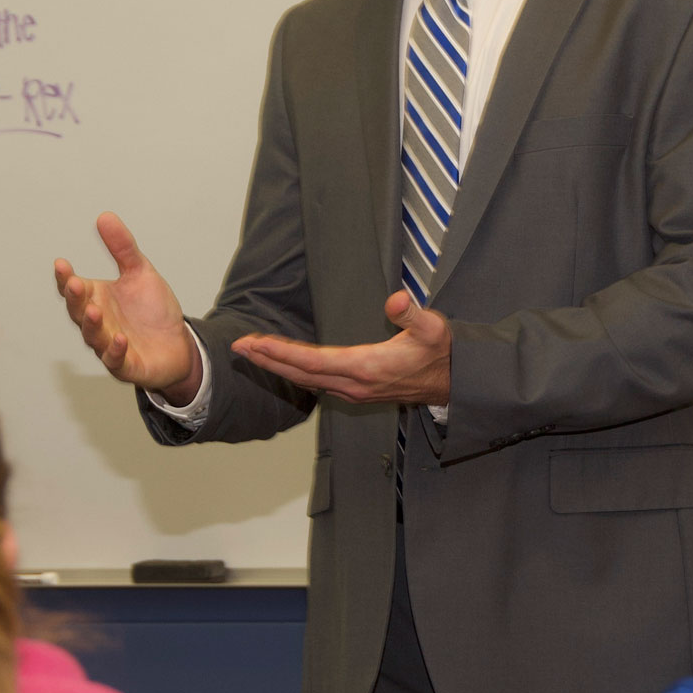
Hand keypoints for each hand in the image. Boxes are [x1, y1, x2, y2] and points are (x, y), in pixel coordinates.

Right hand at [53, 212, 200, 403]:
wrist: (178, 344)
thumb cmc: (153, 311)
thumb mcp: (140, 273)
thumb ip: (123, 248)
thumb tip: (104, 216)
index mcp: (97, 299)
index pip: (75, 289)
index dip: (65, 278)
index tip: (61, 263)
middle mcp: (99, 323)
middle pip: (79, 312)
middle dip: (76, 299)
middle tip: (75, 283)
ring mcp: (110, 345)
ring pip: (94, 337)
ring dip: (92, 325)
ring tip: (94, 310)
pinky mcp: (126, 365)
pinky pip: (116, 360)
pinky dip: (115, 350)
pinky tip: (120, 339)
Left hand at [232, 291, 449, 404]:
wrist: (453, 380)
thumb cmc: (441, 352)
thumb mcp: (433, 328)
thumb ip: (411, 314)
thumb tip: (395, 300)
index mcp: (368, 368)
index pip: (315, 361)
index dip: (283, 353)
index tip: (257, 344)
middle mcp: (355, 384)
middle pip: (302, 374)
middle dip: (268, 361)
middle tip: (238, 348)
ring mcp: (355, 391)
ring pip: (306, 381)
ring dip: (277, 367)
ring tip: (252, 353)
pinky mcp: (357, 391)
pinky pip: (317, 384)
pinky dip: (295, 373)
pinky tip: (283, 366)